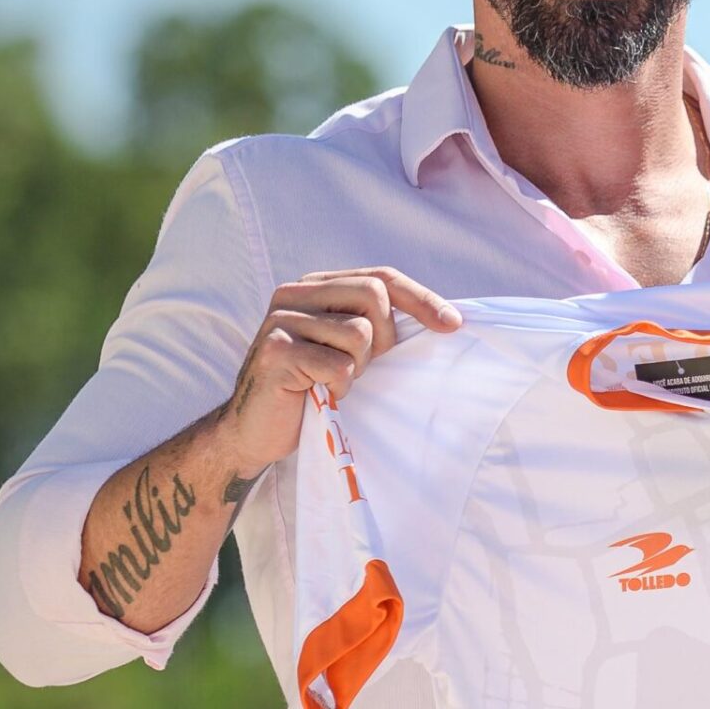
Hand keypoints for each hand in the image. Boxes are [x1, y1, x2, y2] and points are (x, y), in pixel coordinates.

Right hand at [214, 269, 460, 482]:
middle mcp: (293, 294)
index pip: (380, 277)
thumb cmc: (312, 389)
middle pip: (374, 294)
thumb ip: (374, 323)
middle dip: (386, 335)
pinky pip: (339, 366)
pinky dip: (340, 387)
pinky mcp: (276, 352)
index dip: (421, 298)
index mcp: (315, 287)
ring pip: (360, 333)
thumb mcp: (347, 348)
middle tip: (366, 365)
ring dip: (357, 368)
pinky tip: (319, 393)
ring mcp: (281, 321)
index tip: (454, 324)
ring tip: (332, 381)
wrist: (255, 430)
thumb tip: (442, 317)